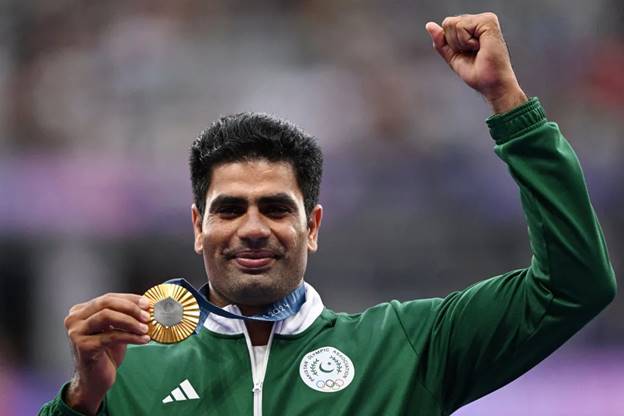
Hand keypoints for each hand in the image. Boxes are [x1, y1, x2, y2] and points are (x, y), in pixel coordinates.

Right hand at [63, 293, 150, 414]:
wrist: (94, 381)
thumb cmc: (105, 353)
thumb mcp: (114, 329)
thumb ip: (123, 315)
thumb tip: (146, 305)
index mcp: (80, 311)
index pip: (108, 298)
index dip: (130, 299)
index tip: (147, 303)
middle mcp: (74, 319)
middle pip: (106, 303)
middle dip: (130, 308)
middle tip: (147, 316)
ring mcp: (76, 333)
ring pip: (107, 317)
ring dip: (131, 322)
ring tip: (145, 329)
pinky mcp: (83, 346)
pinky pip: (111, 336)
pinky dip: (131, 337)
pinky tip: (143, 340)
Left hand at [425, 12, 527, 112]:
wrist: (491, 84)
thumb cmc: (477, 73)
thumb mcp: (453, 56)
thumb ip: (441, 41)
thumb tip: (429, 25)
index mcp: (473, 27)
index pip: (447, 25)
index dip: (450, 43)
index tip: (466, 53)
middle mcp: (480, 20)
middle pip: (448, 23)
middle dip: (453, 43)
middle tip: (471, 53)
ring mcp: (485, 19)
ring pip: (453, 24)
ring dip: (460, 43)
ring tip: (476, 50)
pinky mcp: (488, 21)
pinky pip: (461, 26)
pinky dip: (465, 42)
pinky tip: (479, 47)